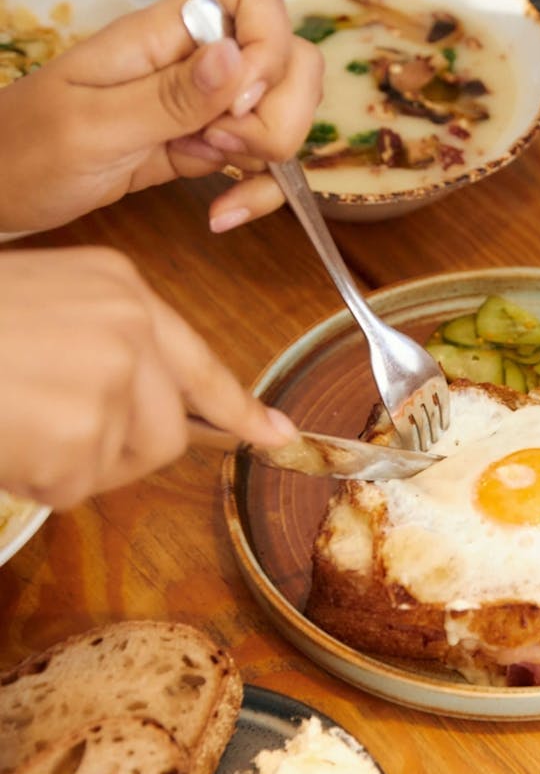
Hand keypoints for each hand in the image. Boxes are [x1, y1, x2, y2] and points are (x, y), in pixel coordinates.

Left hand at [0, 0, 322, 233]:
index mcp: (163, 34)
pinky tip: (225, 212)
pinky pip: (265, 162)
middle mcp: (196, 62)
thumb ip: (170, 95)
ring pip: (285, 111)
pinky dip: (260, 191)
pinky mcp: (209, 148)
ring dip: (272, 155)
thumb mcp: (92, 125)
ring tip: (216, 175)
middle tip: (226, 145)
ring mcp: (207, 106)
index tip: (239, 99)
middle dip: (281, 113)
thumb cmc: (26, 151)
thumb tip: (238, 56)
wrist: (0, 193)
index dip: (271, 43)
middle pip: (292, 60)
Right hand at [0, 247, 296, 508]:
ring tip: (10, 422)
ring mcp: (112, 376)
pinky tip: (0, 438)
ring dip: (64, 464)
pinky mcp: (82, 427)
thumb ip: (97, 345)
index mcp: (120, 289)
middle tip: (50, 441)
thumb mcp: (35, 305)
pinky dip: (31, 478)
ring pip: (117, 462)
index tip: (278, 437)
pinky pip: (70, 485)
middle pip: (167, 432)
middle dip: (116, 454)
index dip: (239, 409)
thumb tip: (141, 408)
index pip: (199, 363)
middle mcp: (131, 326)